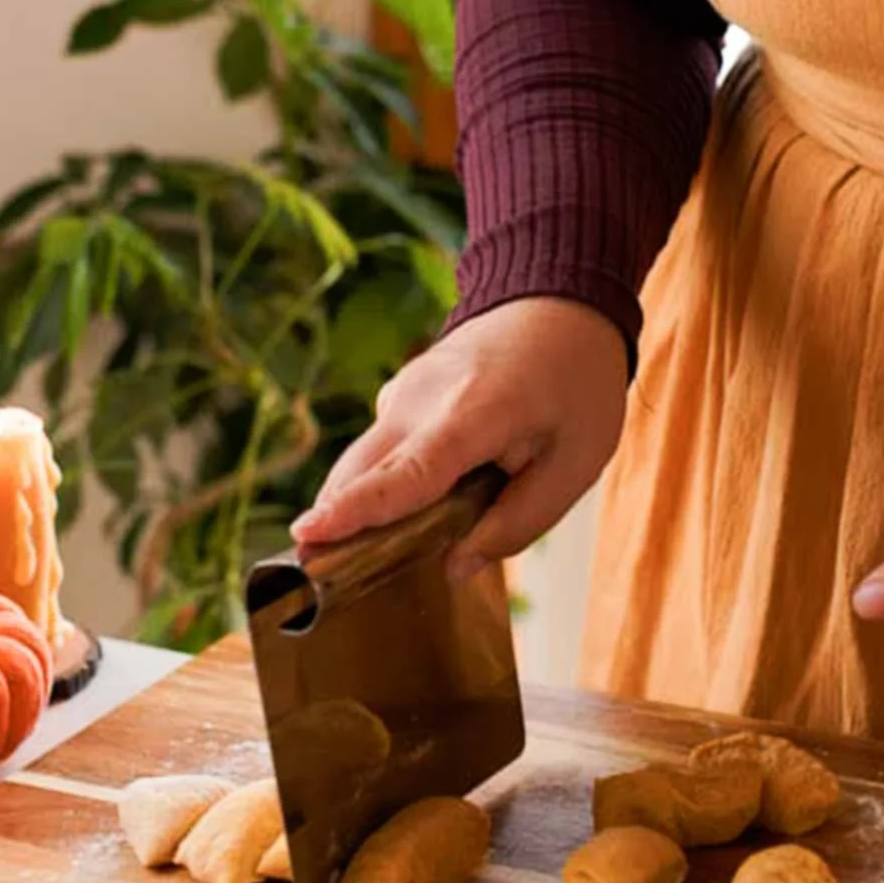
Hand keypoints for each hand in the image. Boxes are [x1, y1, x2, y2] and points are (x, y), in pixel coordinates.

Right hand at [291, 298, 628, 580]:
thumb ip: (518, 522)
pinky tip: (399, 515)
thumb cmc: (574, 383)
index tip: (308, 534)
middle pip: (361, 473)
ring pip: (361, 463)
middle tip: (314, 579)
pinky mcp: (398, 395)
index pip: (408, 472)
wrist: (559, 303)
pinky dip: (377, 484)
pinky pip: (378, 450)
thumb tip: (454, 569)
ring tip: (346, 560)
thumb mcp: (575, 462)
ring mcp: (403, 391)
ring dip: (353, 508)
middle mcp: (422, 399)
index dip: (358, 508)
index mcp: (473, 414)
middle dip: (333, 523)